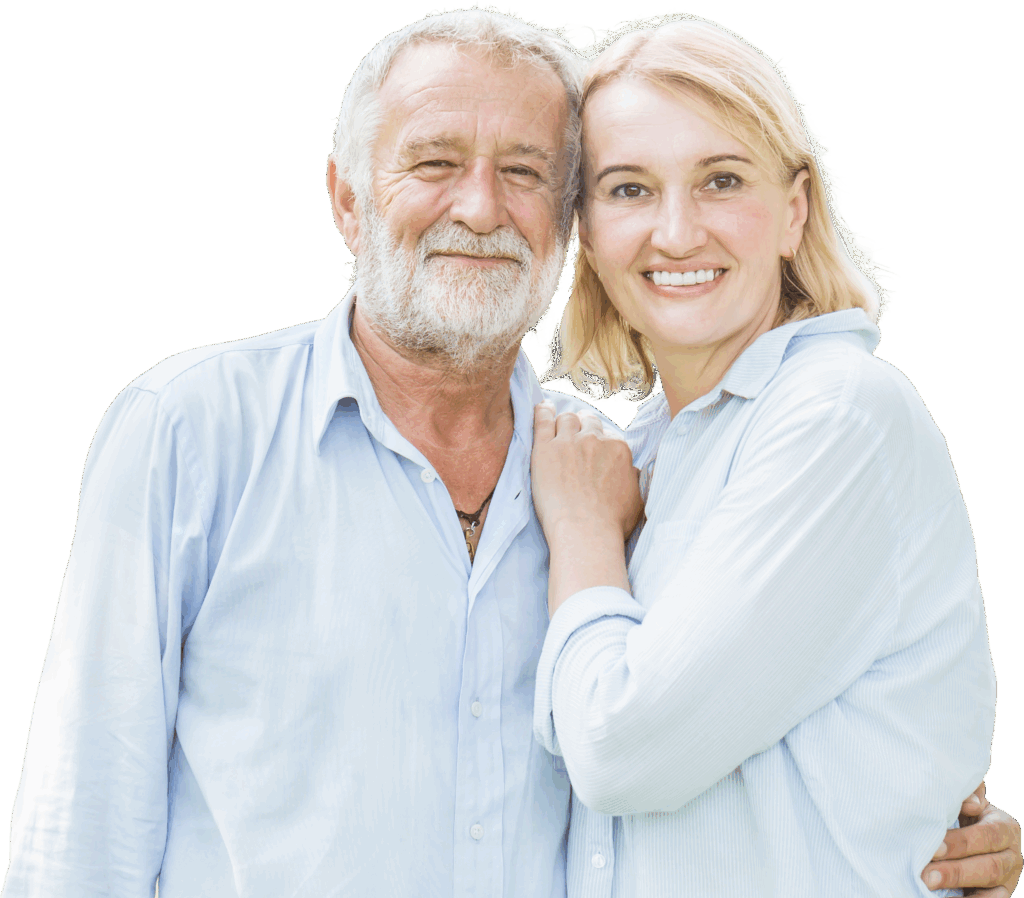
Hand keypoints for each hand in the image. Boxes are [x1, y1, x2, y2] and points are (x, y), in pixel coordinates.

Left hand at [531, 403, 642, 614]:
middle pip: (587, 422)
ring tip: (558, 426)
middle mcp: (595, 440)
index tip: (593, 448)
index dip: (599, 441)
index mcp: (618, 449)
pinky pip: (543, 421)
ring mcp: (569, 442)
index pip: (608, 435)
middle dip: (583, 427)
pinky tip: (542, 409)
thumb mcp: (636, 499)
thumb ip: (633, 478)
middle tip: (576, 437)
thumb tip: (631, 470)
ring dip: (564, 422)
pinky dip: (542, 412)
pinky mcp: (545, 448)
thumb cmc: (612, 523)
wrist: (586, 532)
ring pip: (567, 419)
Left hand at [922, 783, 1021, 895]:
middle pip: (989, 867)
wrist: (971, 834)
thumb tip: (971, 804)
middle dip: (956, 872)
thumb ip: (967, 794)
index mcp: (1005, 827)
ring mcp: (1009, 880)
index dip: (962, 843)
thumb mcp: (967, 800)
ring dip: (960, 889)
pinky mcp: (1000, 895)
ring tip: (931, 888)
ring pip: (992, 891)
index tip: (935, 848)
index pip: (987, 836)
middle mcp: (1012, 856)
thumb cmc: (964, 813)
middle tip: (927, 876)